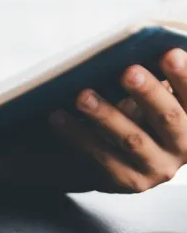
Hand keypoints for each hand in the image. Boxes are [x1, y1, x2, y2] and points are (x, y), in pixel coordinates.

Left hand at [44, 48, 186, 193]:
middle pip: (169, 118)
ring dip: (106, 115)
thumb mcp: (154, 98)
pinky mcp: (129, 182)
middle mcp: (184, 147)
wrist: (123, 161)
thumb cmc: (141, 113)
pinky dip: (78, 135)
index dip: (185, 76)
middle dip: (148, 92)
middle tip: (127, 71)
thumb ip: (153, 80)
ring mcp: (158, 168)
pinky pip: (101, 157)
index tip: (170, 53)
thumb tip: (133, 50)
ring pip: (132, 139)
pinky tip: (58, 117)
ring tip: (83, 95)